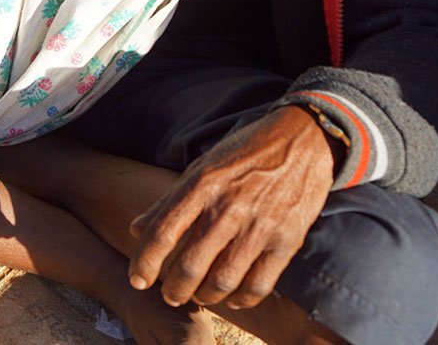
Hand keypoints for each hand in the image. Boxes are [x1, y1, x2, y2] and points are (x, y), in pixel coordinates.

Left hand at [127, 106, 334, 309]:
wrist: (302, 139)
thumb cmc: (245, 152)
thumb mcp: (202, 166)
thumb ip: (168, 200)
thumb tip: (135, 230)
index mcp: (202, 184)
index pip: (163, 232)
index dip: (144, 263)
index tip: (137, 280)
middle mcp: (228, 207)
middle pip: (190, 265)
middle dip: (173, 289)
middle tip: (169, 295)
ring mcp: (260, 226)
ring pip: (223, 281)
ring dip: (205, 296)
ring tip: (197, 296)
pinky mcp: (287, 240)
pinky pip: (259, 284)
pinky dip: (241, 299)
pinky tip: (232, 298)